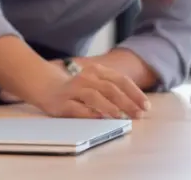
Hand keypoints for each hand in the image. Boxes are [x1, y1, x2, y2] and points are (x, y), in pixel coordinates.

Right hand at [34, 61, 149, 119]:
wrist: (43, 83)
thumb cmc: (75, 86)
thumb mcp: (95, 81)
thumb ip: (112, 89)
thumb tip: (136, 106)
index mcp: (97, 71)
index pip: (120, 80)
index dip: (135, 93)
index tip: (146, 106)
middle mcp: (85, 78)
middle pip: (110, 88)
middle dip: (127, 102)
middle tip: (138, 115)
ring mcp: (73, 90)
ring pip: (94, 96)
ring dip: (109, 107)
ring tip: (120, 117)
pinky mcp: (62, 103)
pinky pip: (77, 109)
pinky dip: (89, 114)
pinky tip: (99, 119)